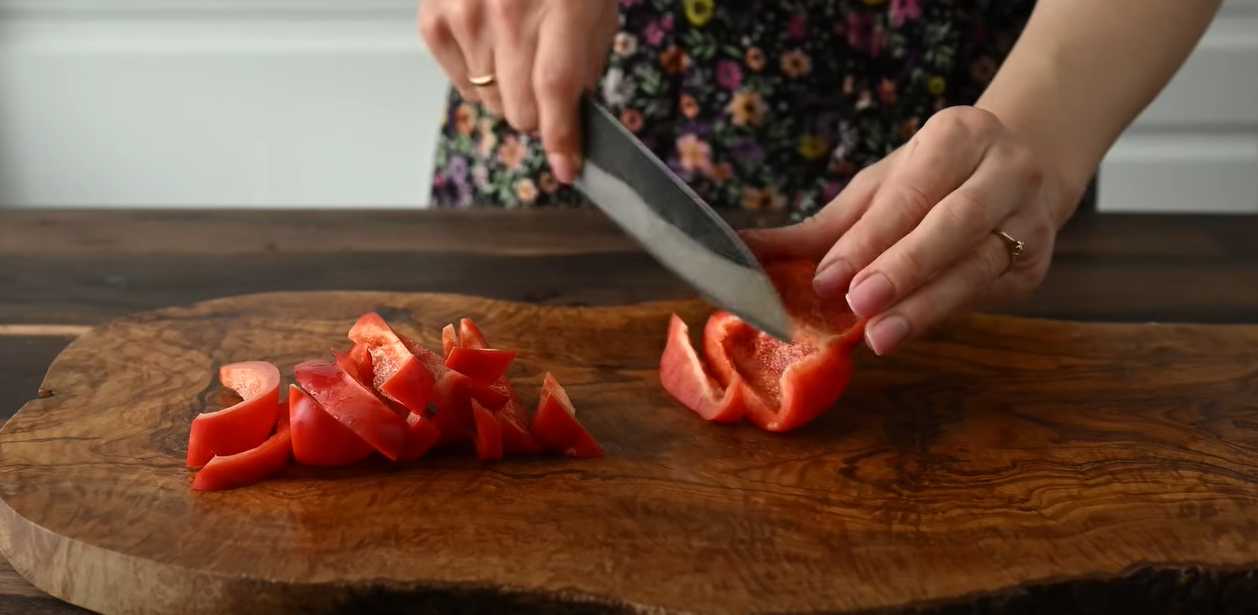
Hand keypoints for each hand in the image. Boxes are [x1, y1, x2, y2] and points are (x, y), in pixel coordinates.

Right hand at [418, 0, 618, 182]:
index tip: (568, 166)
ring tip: (516, 48)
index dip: (561, 136)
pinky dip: (478, 76)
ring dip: (507, 90)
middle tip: (543, 82)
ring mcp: (464, 14)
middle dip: (537, 111)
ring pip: (490, 102)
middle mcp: (506, 11)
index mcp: (561, 5)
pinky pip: (460, 84)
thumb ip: (583, 66)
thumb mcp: (592, 11)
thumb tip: (570, 121)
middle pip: (519, 108)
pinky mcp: (434, 19)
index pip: (555, 90)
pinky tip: (489, 43)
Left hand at [743, 106, 1082, 355]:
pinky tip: (911, 329)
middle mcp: (1006, 169)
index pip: (910, 192)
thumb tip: (746, 251)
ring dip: (926, 305)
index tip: (829, 278)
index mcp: (960, 134)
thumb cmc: (930, 182)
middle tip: (859, 304)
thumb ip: (822, 225)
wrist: (1016, 176)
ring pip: (977, 266)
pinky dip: (945, 313)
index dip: (868, 238)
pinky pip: (988, 292)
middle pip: (952, 225)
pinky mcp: (1037, 263)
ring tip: (881, 336)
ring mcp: (1030, 217)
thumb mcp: (878, 189)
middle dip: (902, 268)